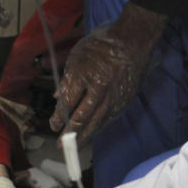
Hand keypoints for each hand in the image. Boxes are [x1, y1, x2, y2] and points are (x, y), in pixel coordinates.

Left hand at [49, 4, 168, 142]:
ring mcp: (113, 96)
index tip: (53, 125)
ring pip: (97, 122)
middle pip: (81, 118)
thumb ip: (67, 80)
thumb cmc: (102, 44)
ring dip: (84, 136)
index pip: (67, 104)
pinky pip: (109, 118)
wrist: (133, 40)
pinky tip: (92, 133)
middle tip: (61, 145)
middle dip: (69, 134)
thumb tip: (57, 98)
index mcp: (83, 76)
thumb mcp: (77, 56)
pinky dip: (99, 127)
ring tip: (75, 147)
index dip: (59, 118)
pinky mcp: (124, 100)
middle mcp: (98, 89)